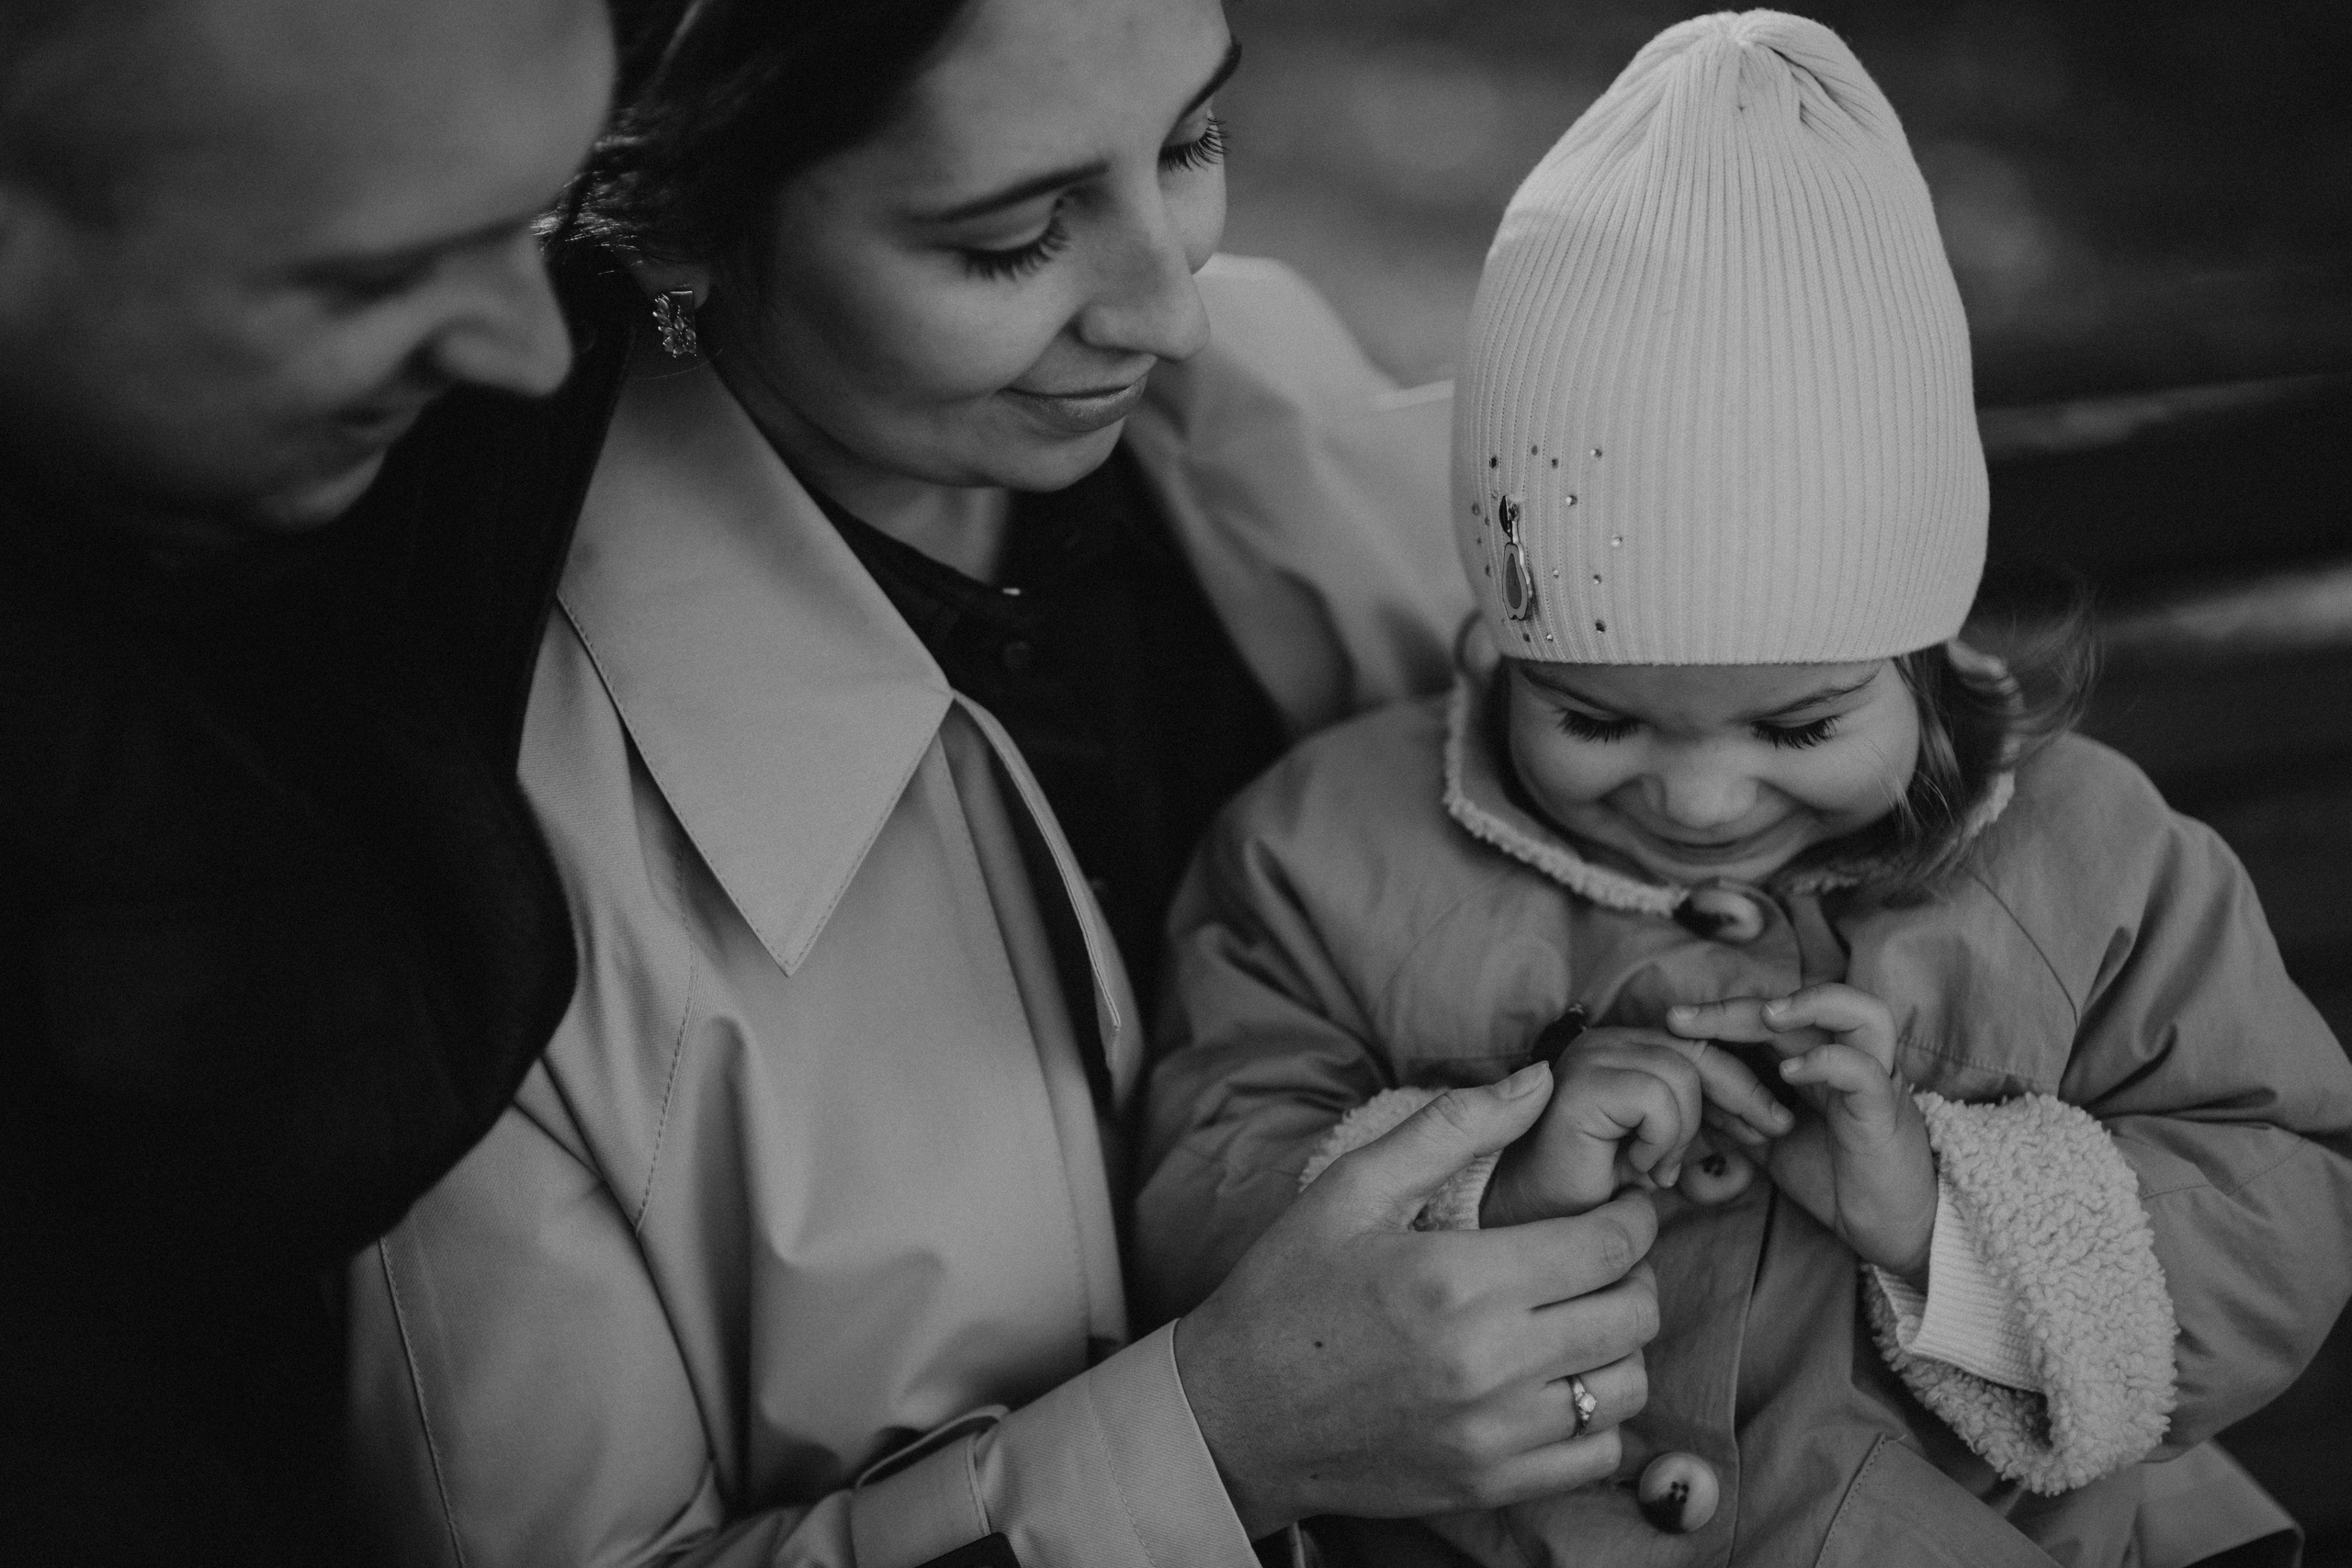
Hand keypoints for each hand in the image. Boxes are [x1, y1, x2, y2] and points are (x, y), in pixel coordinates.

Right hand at [1176, 1063, 1660, 1535]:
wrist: (1234, 1413)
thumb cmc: (1288, 1289)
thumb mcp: (1351, 1189)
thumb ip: (1452, 1126)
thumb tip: (1540, 1079)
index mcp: (1458, 1279)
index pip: (1609, 1245)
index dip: (1633, 1217)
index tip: (1622, 1206)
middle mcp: (1488, 1362)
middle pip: (1633, 1314)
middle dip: (1634, 1274)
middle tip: (1602, 1258)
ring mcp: (1493, 1434)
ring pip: (1626, 1387)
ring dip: (1619, 1346)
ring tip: (1579, 1318)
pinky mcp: (1488, 1484)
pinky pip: (1597, 1456)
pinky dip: (1599, 1420)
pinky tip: (1558, 1385)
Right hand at [1482, 1026, 1793, 1227]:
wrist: (1539, 1220)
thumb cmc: (1595, 1191)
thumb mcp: (1667, 1156)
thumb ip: (1706, 1137)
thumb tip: (1769, 1131)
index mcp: (1622, 1049)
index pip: (1699, 1046)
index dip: (1742, 1084)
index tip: (1771, 1124)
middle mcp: (1603, 1041)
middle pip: (1698, 1051)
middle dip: (1742, 1095)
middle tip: (1764, 1137)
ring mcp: (1588, 1057)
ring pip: (1681, 1076)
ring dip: (1684, 1134)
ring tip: (1660, 1170)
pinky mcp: (1582, 1083)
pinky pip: (1655, 1098)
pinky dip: (1661, 1139)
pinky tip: (1639, 1167)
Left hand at [1666, 984, 1936, 1278]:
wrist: (1888, 1229)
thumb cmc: (1835, 1179)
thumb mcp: (1770, 1142)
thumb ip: (1736, 1114)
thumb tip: (1686, 1097)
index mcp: (1820, 1061)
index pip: (1771, 1019)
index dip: (1722, 1015)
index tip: (1671, 1024)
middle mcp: (1850, 1058)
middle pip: (1801, 1007)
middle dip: (1739, 1007)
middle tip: (1684, 1018)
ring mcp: (1875, 1079)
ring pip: (1861, 1013)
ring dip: (1810, 1005)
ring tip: (1764, 1018)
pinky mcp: (1886, 1109)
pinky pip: (1865, 1071)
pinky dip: (1828, 1061)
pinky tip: (1790, 1072)